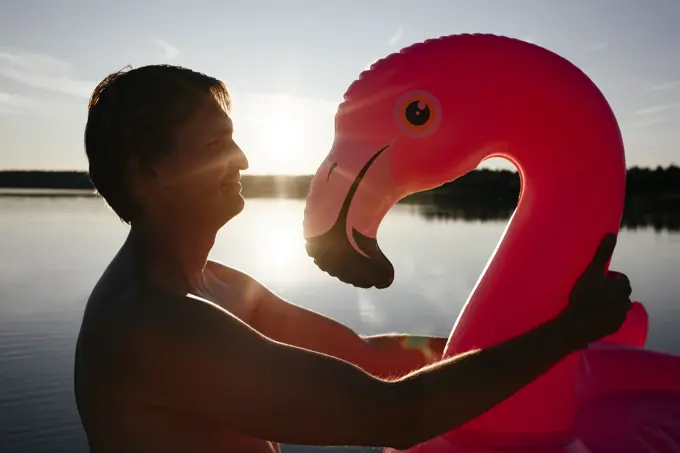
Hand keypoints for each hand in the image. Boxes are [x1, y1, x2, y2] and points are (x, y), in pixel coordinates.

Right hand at [558, 233, 631, 347]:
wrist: (577, 323)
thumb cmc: (584, 295)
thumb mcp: (591, 271)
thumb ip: (602, 253)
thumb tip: (611, 234)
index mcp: (623, 288)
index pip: (620, 278)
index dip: (608, 277)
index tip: (595, 279)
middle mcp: (626, 302)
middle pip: (619, 292)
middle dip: (608, 290)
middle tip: (591, 290)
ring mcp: (620, 317)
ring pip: (615, 306)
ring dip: (607, 304)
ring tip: (590, 303)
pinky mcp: (613, 328)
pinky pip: (610, 319)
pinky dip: (604, 316)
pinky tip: (590, 315)